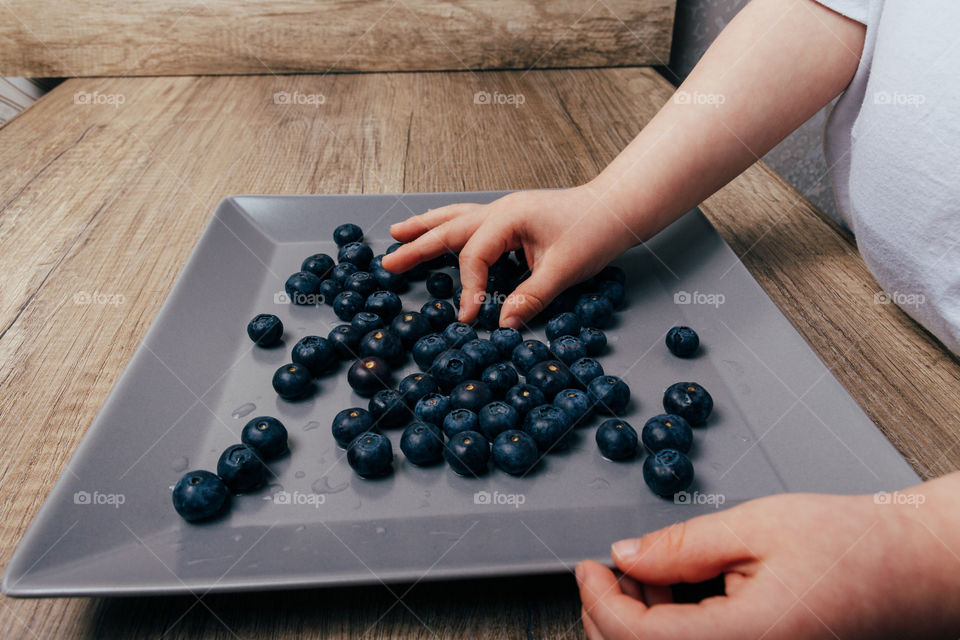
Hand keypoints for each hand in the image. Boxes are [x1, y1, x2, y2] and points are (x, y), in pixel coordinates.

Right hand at [380, 187, 635, 328]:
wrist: (617, 208)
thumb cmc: (595, 231)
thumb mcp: (565, 269)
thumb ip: (532, 296)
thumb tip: (503, 325)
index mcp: (509, 218)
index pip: (474, 256)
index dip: (468, 289)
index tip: (468, 319)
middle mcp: (500, 210)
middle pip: (449, 228)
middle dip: (417, 246)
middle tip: (388, 263)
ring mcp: (505, 211)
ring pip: (455, 218)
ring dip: (425, 227)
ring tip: (396, 233)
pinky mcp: (512, 218)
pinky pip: (470, 220)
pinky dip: (448, 226)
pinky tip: (437, 230)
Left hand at [576, 474, 959, 638]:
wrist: (914, 571)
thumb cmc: (855, 546)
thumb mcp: (757, 525)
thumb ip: (682, 545)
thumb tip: (626, 556)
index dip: (599, 602)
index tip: (586, 568)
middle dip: (612, 615)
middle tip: (610, 569)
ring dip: (642, 624)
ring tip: (654, 573)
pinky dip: (674, 630)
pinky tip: (681, 594)